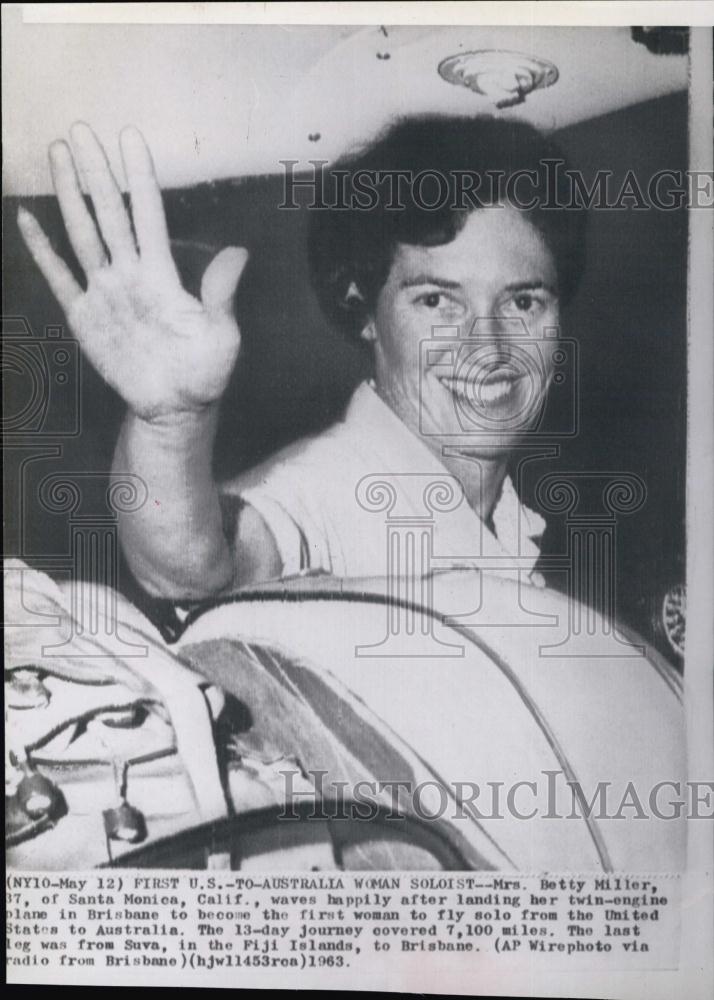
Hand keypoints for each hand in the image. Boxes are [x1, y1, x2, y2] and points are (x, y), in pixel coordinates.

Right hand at [18, 123, 247, 422]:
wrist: (175, 409)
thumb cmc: (204, 372)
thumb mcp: (222, 335)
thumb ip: (222, 294)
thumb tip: (239, 252)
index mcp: (162, 274)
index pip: (148, 214)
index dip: (139, 177)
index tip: (130, 139)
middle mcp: (130, 274)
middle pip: (108, 213)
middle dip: (95, 172)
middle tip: (80, 130)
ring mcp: (104, 292)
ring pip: (82, 233)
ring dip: (70, 195)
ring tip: (59, 155)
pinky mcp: (84, 316)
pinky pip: (59, 276)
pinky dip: (43, 249)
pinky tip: (29, 218)